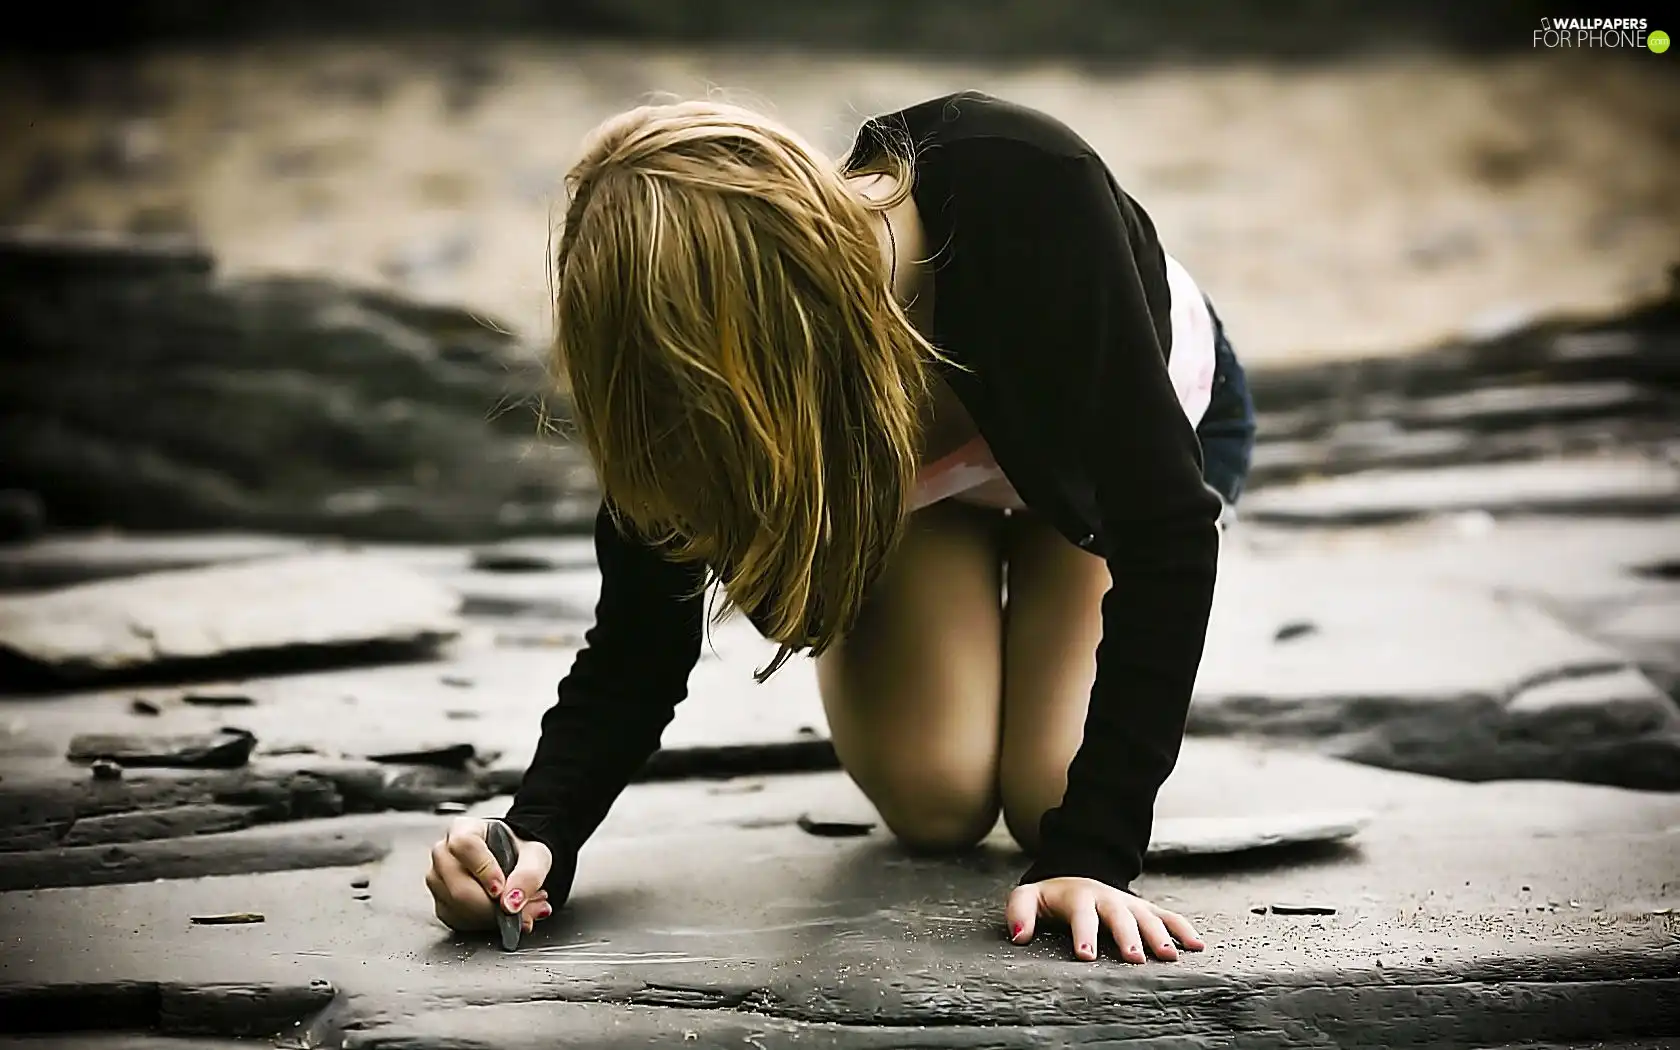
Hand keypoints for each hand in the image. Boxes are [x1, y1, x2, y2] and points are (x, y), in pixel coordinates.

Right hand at [424, 816, 555, 934]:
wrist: (513, 861)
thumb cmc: (518, 851)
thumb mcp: (535, 855)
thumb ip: (529, 875)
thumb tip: (511, 902)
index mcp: (464, 829)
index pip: (464, 845)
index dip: (484, 869)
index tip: (501, 888)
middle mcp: (444, 853)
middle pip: (458, 885)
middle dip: (493, 905)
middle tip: (523, 907)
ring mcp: (439, 880)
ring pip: (457, 907)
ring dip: (493, 916)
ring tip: (520, 909)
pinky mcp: (442, 903)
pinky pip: (458, 921)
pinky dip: (486, 924)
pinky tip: (504, 916)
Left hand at [1006, 878, 1204, 962]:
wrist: (1078, 874)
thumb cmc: (1052, 896)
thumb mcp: (1029, 897)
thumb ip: (1019, 912)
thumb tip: (1018, 935)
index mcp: (1079, 897)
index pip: (1081, 915)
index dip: (1084, 934)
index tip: (1086, 955)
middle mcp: (1108, 899)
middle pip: (1119, 917)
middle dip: (1127, 936)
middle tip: (1134, 958)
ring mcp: (1130, 904)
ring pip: (1147, 917)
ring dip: (1159, 935)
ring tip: (1168, 957)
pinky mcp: (1146, 909)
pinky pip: (1168, 917)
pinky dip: (1183, 929)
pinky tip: (1197, 946)